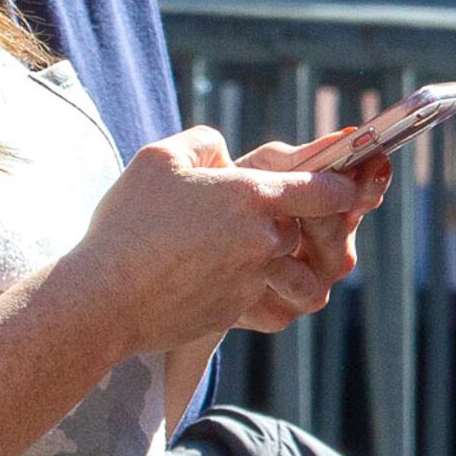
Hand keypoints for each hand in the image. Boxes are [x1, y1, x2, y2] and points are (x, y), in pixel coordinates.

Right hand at [58, 129, 376, 356]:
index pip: (328, 190)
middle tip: (286, 224)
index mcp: (254, 196)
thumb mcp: (160, 159)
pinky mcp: (237, 313)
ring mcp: (254, 281)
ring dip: (295, 272)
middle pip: (313, 234)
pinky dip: (260, 297)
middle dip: (310, 230)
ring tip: (268, 264)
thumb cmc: (128, 224)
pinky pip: (269, 307)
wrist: (104, 299)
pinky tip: (228, 285)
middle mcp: (265, 240)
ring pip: (301, 278)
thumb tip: (224, 154)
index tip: (351, 186)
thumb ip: (204, 142)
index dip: (346, 185)